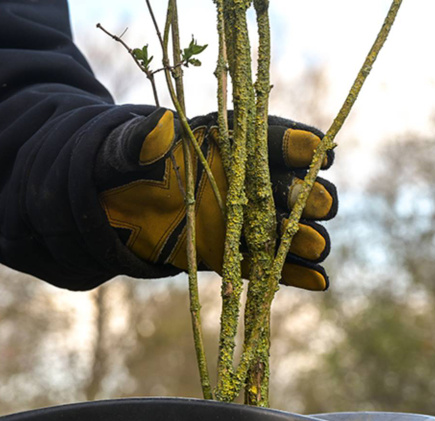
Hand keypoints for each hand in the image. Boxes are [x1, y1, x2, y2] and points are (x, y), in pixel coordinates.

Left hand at [94, 109, 336, 290]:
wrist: (117, 208)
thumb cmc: (126, 167)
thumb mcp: (128, 149)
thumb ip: (144, 139)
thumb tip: (159, 125)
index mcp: (231, 143)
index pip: (271, 139)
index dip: (296, 144)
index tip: (317, 151)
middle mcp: (249, 181)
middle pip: (293, 186)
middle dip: (307, 194)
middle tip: (314, 203)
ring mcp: (247, 220)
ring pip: (290, 228)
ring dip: (305, 236)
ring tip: (311, 245)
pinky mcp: (236, 254)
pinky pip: (271, 264)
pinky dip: (296, 273)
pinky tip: (318, 280)